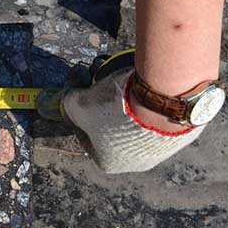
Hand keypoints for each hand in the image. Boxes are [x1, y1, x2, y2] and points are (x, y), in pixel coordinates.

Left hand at [38, 65, 204, 173]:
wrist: (165, 99)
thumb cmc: (114, 107)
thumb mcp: (78, 104)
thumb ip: (64, 104)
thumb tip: (50, 101)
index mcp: (108, 161)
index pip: (82, 132)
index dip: (74, 106)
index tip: (75, 85)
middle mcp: (134, 160)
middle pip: (105, 121)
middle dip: (94, 94)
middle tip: (90, 71)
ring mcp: (158, 146)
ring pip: (128, 113)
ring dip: (114, 90)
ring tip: (108, 66)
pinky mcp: (177, 129)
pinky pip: (152, 109)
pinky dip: (140, 92)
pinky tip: (133, 74)